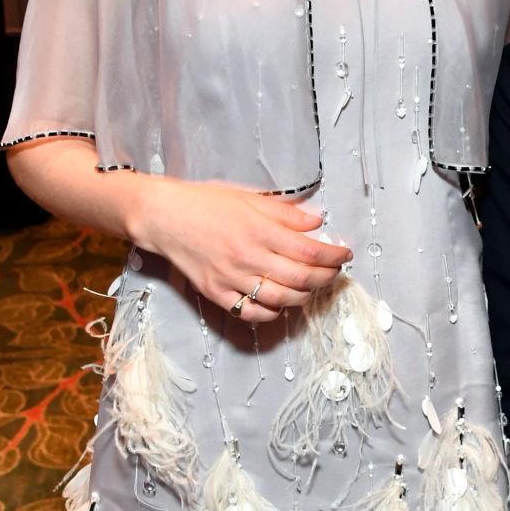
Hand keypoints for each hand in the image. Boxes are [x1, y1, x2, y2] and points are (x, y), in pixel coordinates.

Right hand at [135, 177, 352, 323]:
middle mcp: (248, 257)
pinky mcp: (217, 293)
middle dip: (326, 277)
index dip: (334, 256)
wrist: (164, 217)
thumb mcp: (249, 197)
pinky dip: (273, 312)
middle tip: (334, 272)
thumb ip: (286, 213)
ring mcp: (232, 279)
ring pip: (282, 300)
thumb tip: (318, 220)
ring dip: (305, 296)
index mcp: (259, 230)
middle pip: (302, 278)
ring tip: (311, 287)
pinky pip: (253, 313)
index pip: (310, 251)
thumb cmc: (206, 202)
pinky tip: (281, 303)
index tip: (344, 254)